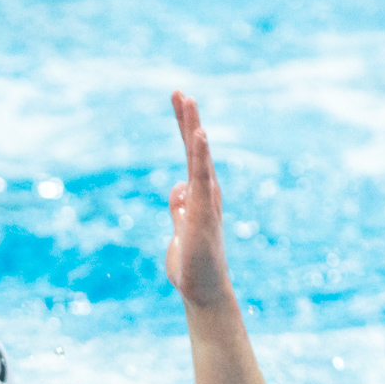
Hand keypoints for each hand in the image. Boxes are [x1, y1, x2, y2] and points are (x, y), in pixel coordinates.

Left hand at [165, 91, 235, 313]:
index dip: (185, 129)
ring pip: (200, 159)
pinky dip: (202, 156)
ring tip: (188, 101)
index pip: (191, 155)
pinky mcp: (204, 213)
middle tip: (179, 92)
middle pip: (195, 150)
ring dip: (194, 129)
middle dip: (187, 121)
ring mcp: (206, 201)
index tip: (178, 102)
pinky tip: (199, 135)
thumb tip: (178, 187)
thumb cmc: (192, 263)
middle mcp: (206, 193)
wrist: (201, 290)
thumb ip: (179, 207)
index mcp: (198, 194)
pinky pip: (202, 179)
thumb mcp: (180, 228)